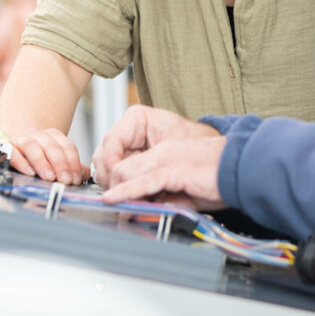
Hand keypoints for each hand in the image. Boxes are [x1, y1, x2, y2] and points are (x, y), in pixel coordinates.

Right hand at [4, 126, 88, 184]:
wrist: (15, 149)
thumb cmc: (38, 157)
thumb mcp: (55, 160)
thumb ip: (71, 166)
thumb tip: (84, 173)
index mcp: (53, 136)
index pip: (67, 147)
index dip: (73, 163)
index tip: (76, 178)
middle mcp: (38, 134)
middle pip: (52, 146)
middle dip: (61, 164)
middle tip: (66, 181)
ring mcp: (22, 139)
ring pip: (32, 146)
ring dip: (43, 163)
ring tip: (50, 177)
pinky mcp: (7, 148)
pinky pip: (13, 153)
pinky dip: (22, 163)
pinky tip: (30, 172)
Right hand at [93, 105, 219, 187]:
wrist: (211, 154)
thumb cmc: (197, 145)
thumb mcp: (173, 154)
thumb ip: (151, 170)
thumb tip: (131, 192)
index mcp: (136, 118)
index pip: (110, 143)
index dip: (112, 166)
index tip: (119, 185)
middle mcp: (127, 131)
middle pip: (104, 157)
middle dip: (113, 179)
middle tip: (124, 196)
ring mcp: (126, 147)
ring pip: (106, 169)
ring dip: (118, 185)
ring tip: (134, 197)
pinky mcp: (130, 162)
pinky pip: (117, 178)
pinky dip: (125, 188)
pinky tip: (138, 196)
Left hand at [100, 135, 227, 210]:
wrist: (244, 166)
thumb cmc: (220, 178)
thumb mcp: (188, 190)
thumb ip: (169, 199)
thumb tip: (152, 213)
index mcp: (165, 153)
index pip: (128, 165)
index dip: (118, 185)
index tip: (116, 203)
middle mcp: (162, 153)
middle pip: (120, 167)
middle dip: (110, 187)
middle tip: (113, 208)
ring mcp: (167, 159)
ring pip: (125, 171)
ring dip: (116, 192)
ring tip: (113, 208)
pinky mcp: (175, 170)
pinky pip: (144, 181)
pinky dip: (127, 192)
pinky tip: (116, 199)